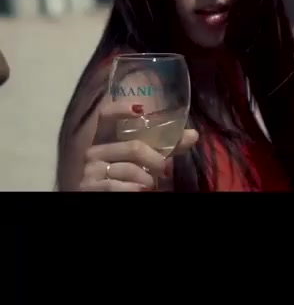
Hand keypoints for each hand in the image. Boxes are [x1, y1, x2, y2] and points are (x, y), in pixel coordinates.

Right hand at [77, 101, 198, 191]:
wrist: (109, 194)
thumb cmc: (128, 172)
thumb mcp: (148, 157)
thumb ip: (169, 146)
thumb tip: (193, 135)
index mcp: (105, 137)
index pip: (105, 116)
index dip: (119, 110)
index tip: (140, 109)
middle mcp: (94, 149)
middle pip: (133, 147)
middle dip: (155, 159)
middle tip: (165, 169)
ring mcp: (90, 168)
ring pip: (129, 169)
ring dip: (147, 179)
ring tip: (150, 184)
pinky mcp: (88, 186)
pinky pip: (116, 186)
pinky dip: (133, 189)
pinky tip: (139, 190)